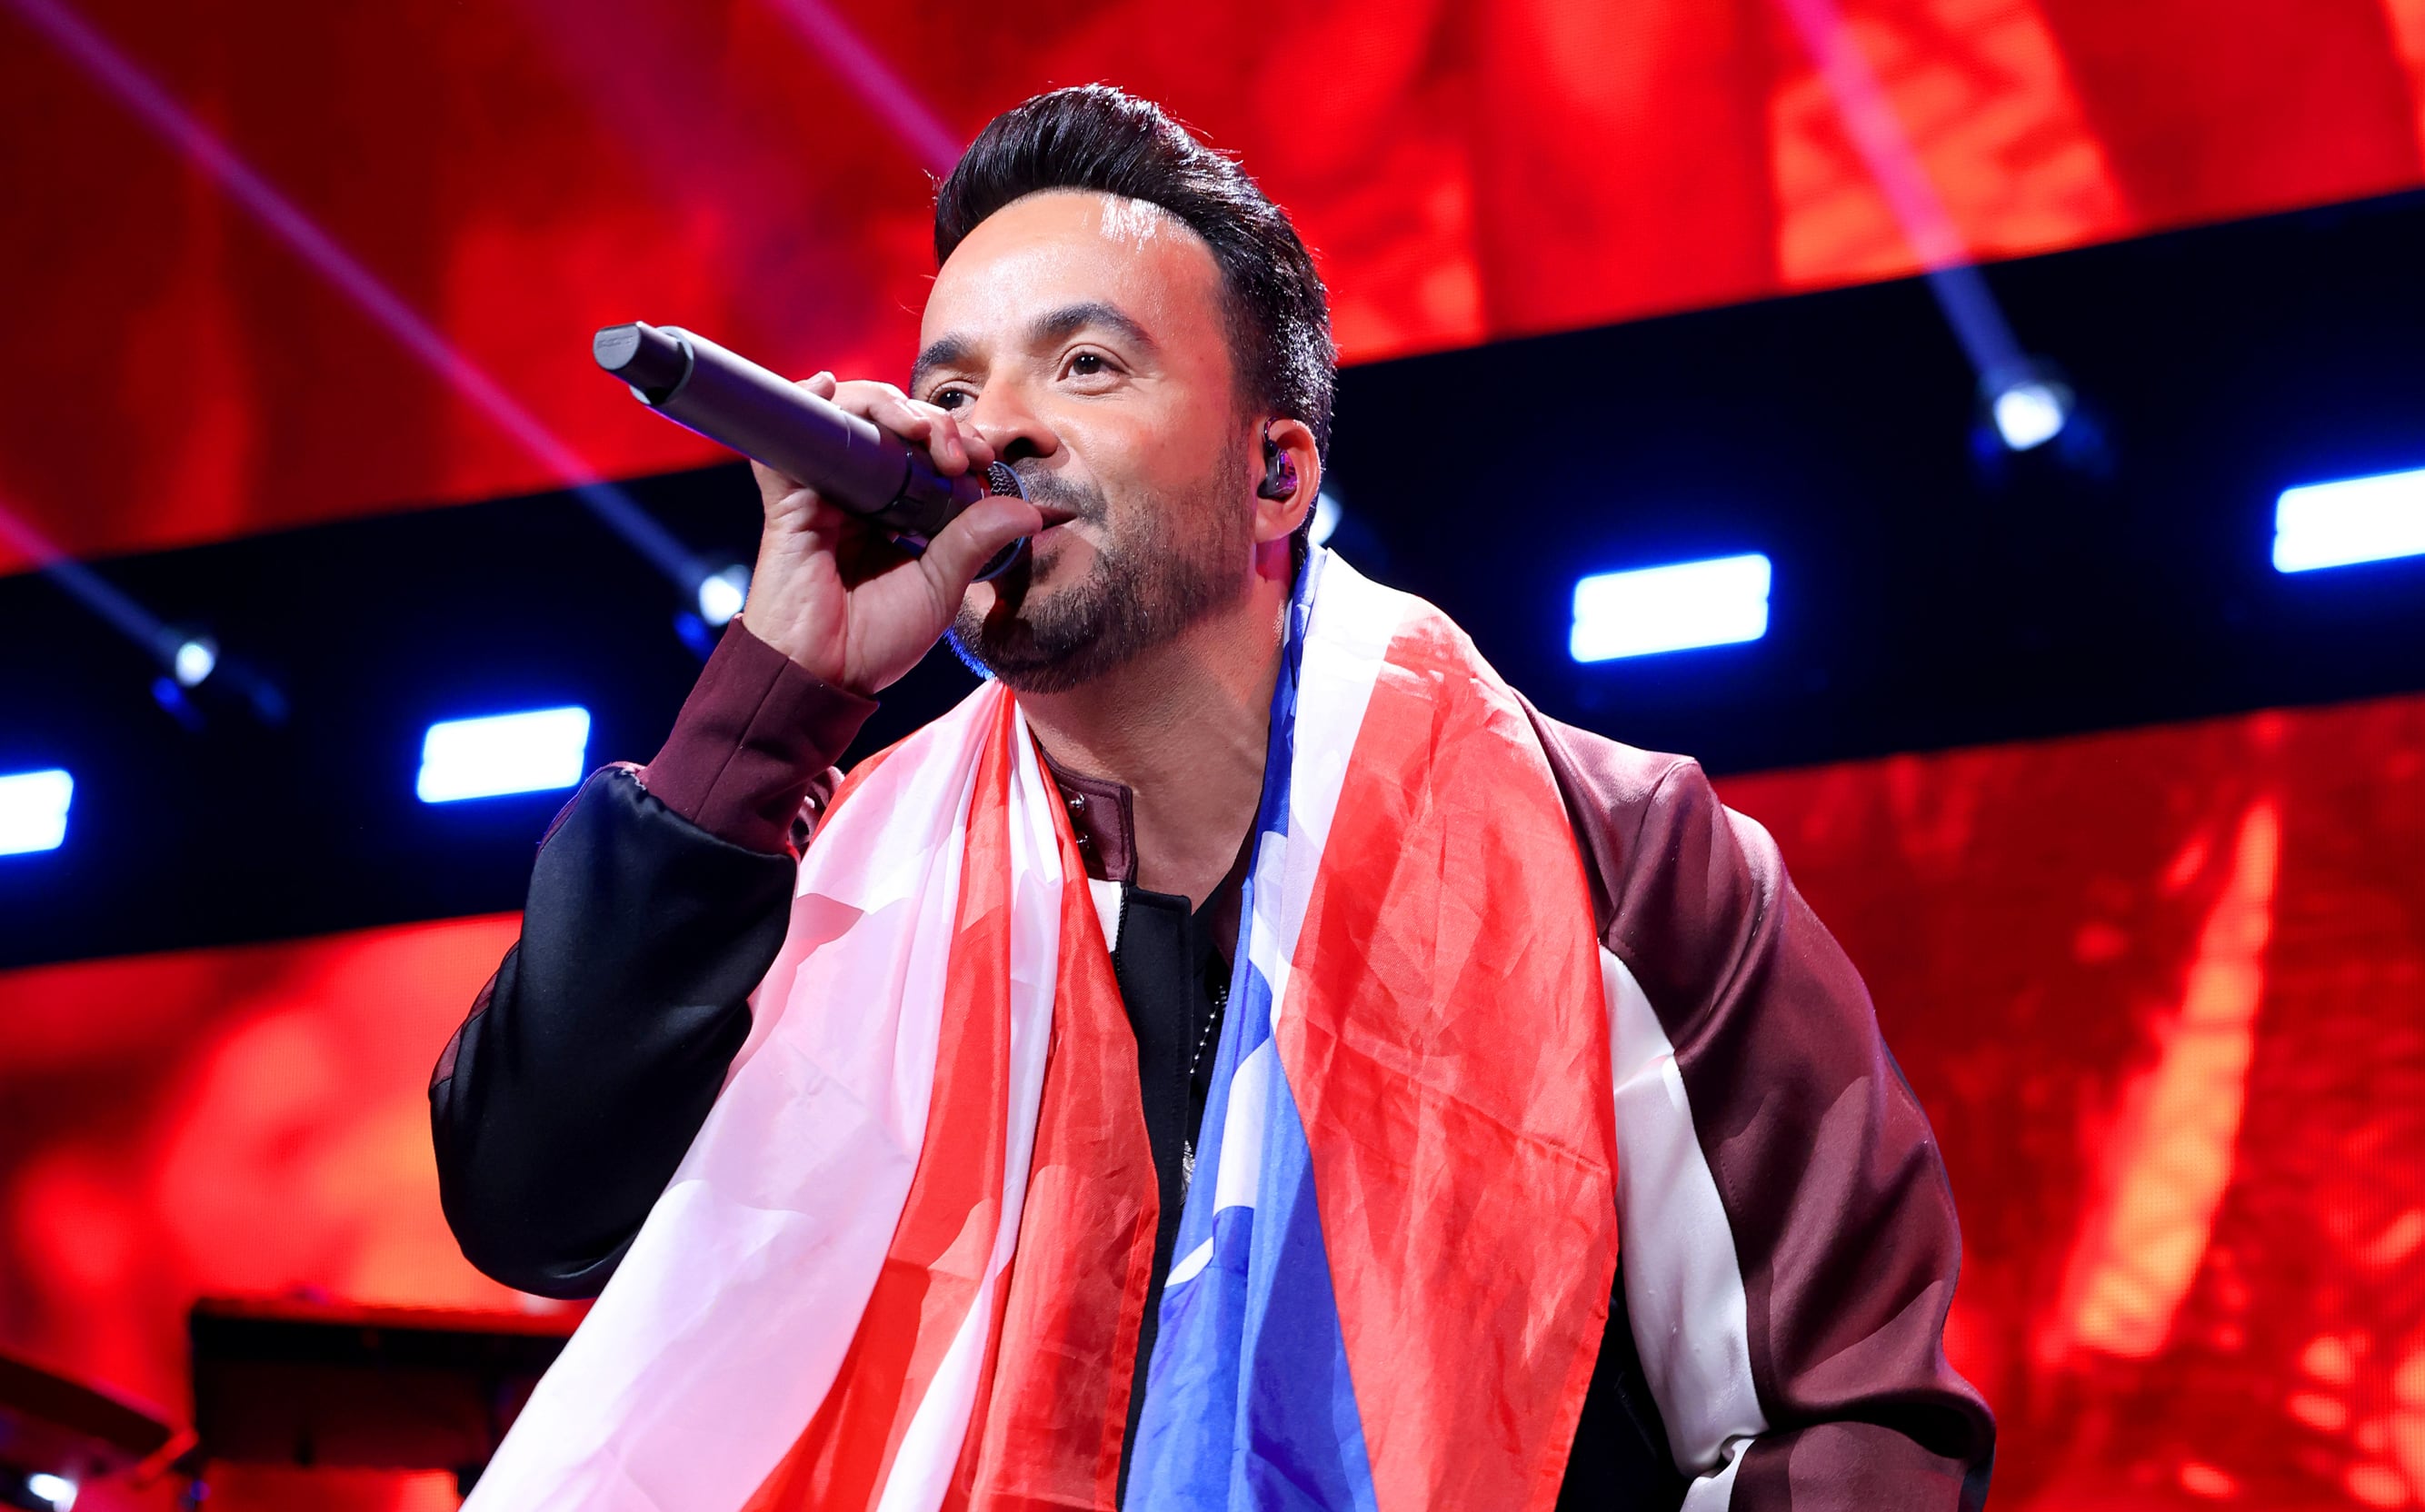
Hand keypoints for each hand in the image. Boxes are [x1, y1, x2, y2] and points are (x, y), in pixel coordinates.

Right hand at [737, 374, 1040, 694]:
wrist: (822, 675)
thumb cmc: (875, 640)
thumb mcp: (941, 587)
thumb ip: (977, 541)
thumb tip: (1031, 511)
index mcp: (895, 509)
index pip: (926, 449)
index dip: (957, 438)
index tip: (986, 456)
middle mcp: (858, 490)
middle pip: (891, 422)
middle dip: (932, 421)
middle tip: (958, 453)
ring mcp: (822, 488)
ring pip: (849, 415)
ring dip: (886, 405)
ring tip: (917, 430)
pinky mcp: (788, 495)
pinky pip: (788, 433)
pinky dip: (802, 400)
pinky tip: (824, 387)